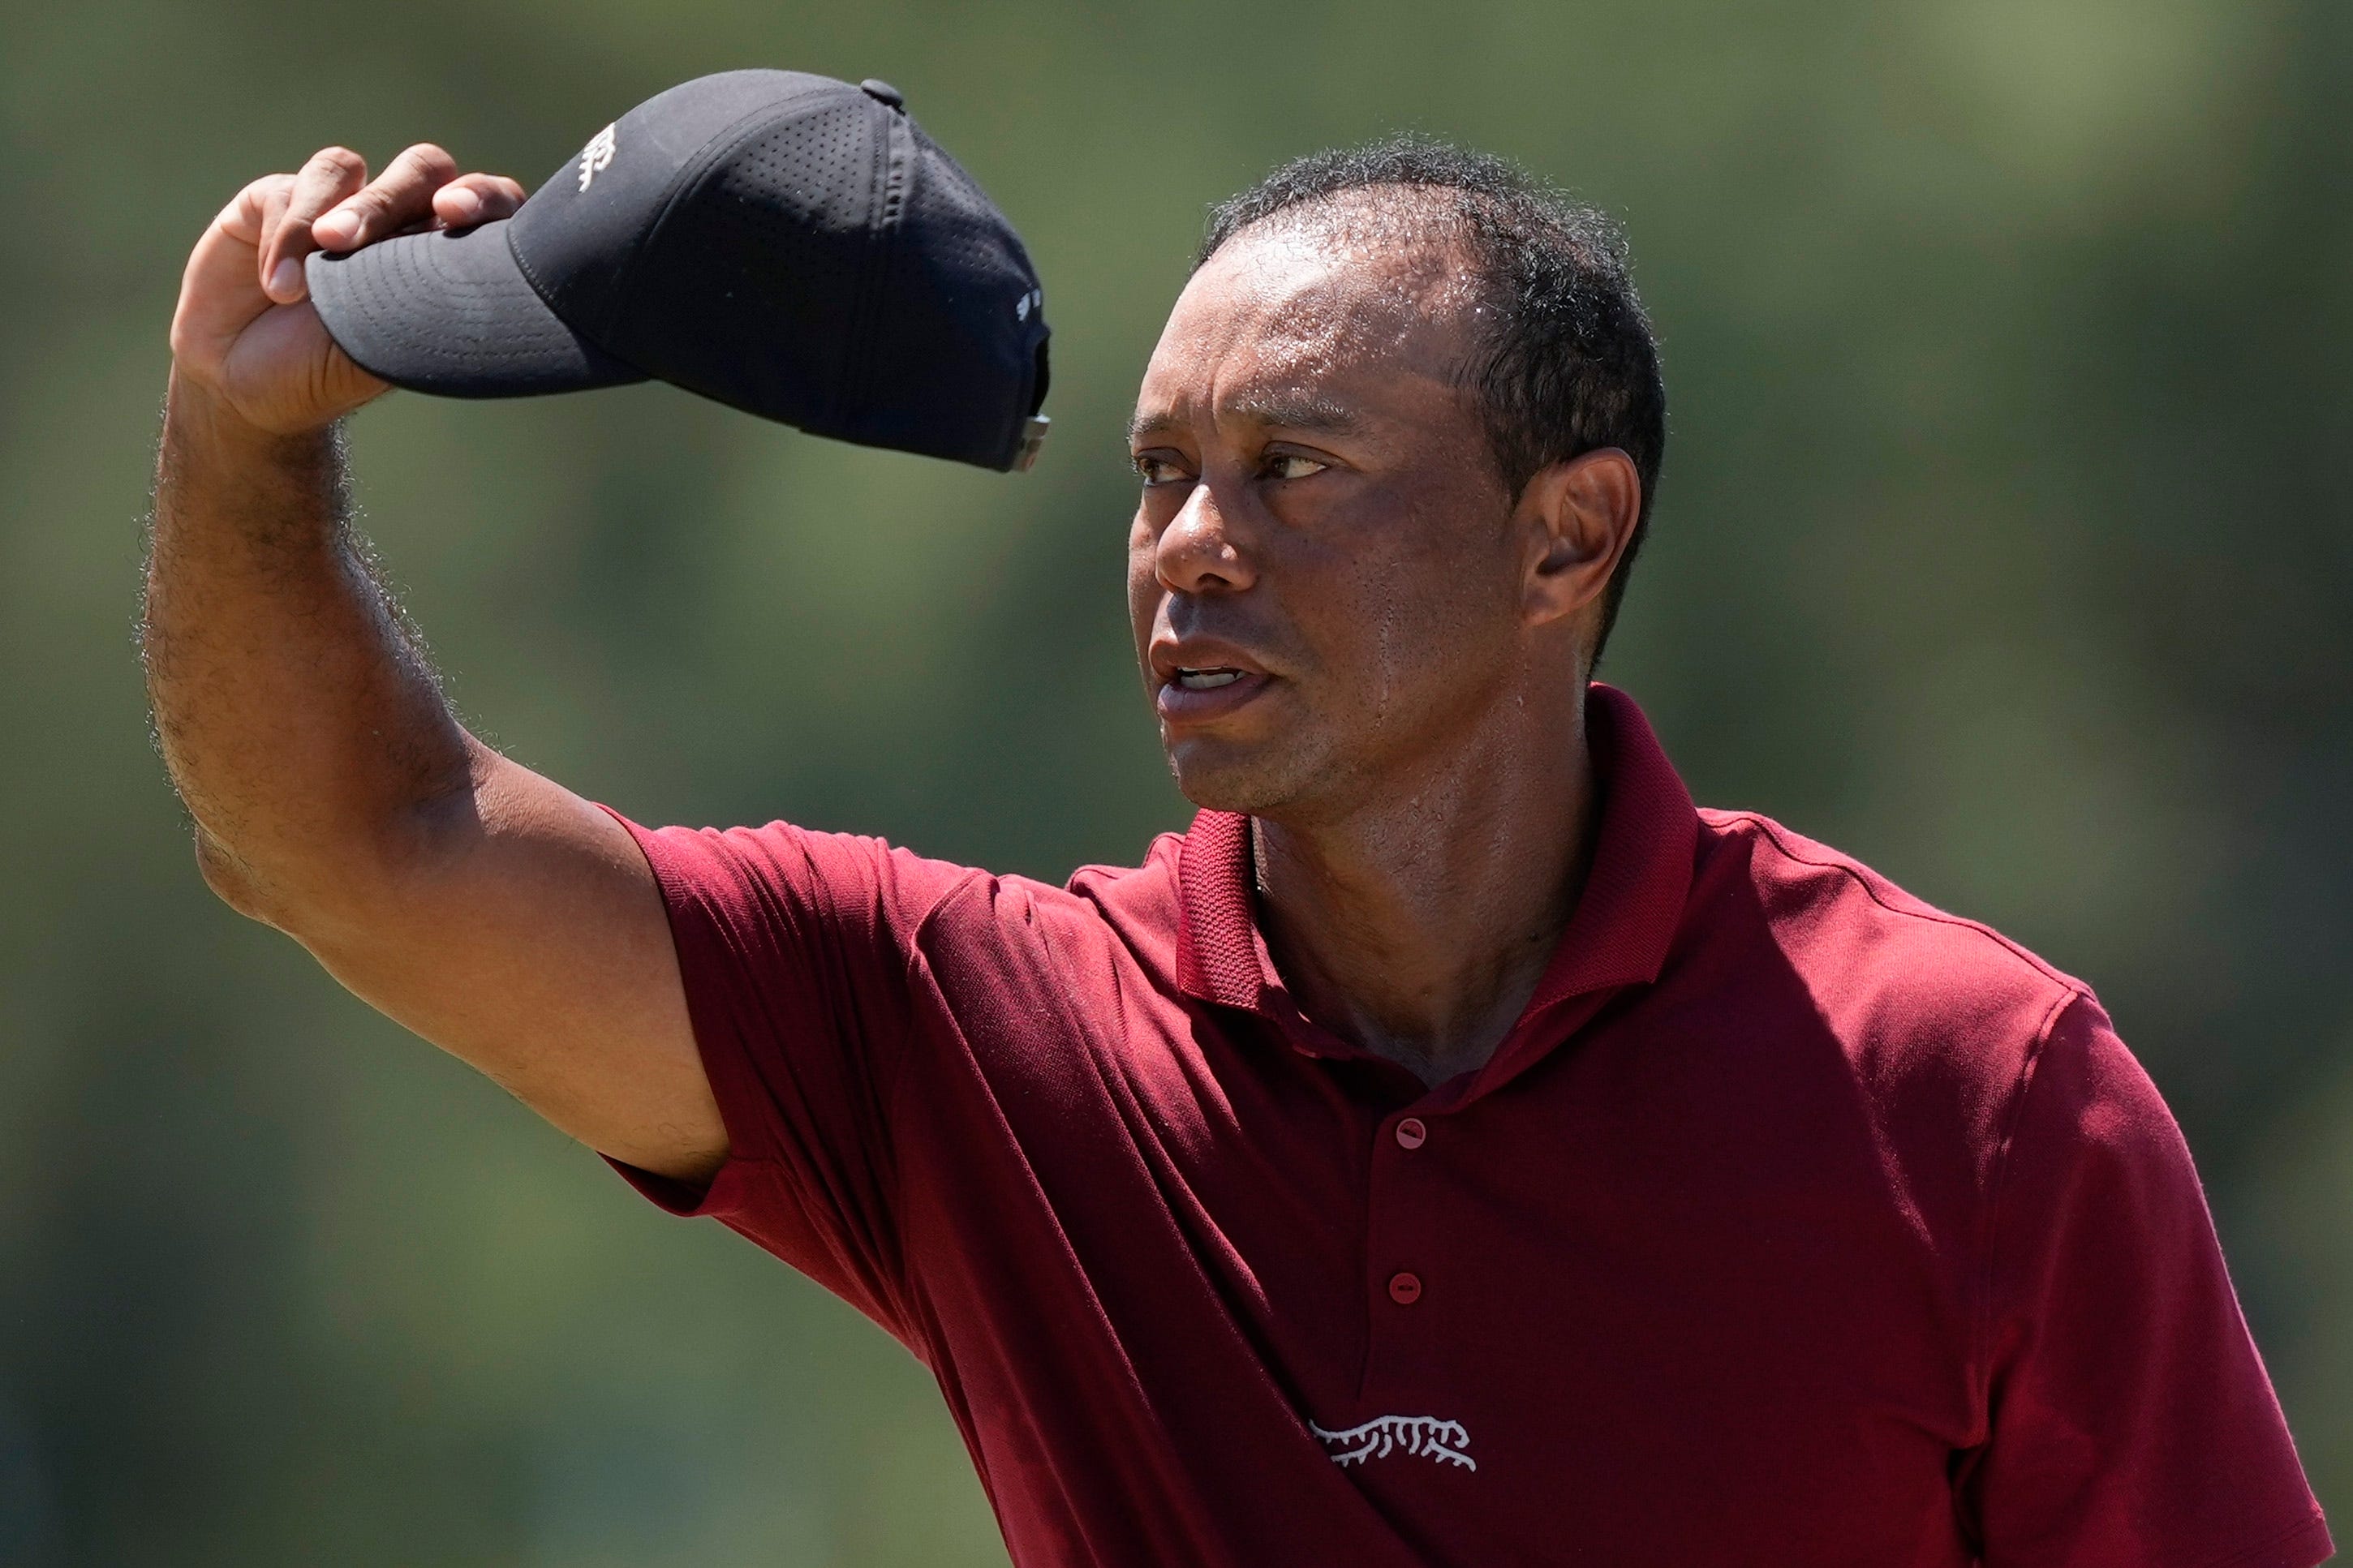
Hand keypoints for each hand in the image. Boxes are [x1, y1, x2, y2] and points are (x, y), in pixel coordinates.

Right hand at [168, 144, 527, 436]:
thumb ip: (416, 310)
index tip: (457, 213)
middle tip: (354, 241)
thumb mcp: (380, 355)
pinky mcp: (275, 199)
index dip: (482, 197)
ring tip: (314, 268)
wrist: (242, 384)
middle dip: (391, 199)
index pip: (487, 206)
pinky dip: (284, 237)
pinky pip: (288, 192)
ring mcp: (336, 204)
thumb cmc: (325, 373)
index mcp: (442, 256)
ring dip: (333, 215)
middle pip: (422, 170)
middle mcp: (397, 220)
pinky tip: (279, 288)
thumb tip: (456, 281)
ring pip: (348, 169)